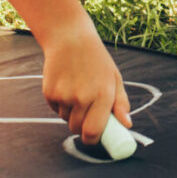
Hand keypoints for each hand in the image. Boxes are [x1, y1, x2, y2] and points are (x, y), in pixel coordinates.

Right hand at [41, 24, 131, 144]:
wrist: (70, 38)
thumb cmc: (96, 60)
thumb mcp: (114, 78)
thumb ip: (121, 103)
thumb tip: (127, 124)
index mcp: (103, 95)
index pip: (94, 131)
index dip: (92, 139)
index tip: (93, 137)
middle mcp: (83, 97)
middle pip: (77, 129)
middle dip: (81, 126)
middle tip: (85, 111)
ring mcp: (64, 95)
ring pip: (65, 119)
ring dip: (70, 112)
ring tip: (75, 90)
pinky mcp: (49, 92)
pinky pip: (55, 109)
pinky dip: (59, 103)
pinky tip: (65, 85)